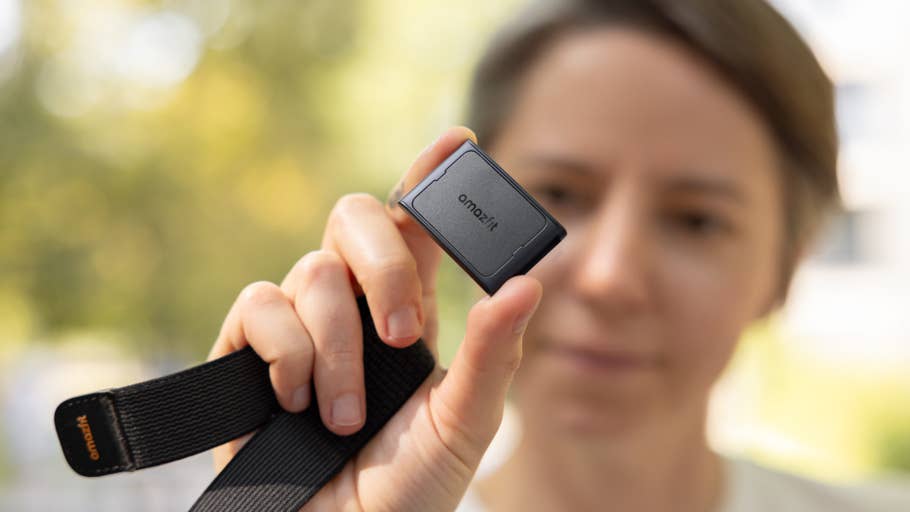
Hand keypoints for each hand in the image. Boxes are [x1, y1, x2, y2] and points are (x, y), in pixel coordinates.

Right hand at [207, 126, 542, 511]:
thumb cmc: (406, 492)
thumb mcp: (461, 425)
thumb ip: (491, 355)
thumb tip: (528, 283)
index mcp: (408, 311)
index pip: (418, 225)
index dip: (431, 176)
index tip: (459, 141)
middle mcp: (352, 304)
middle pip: (357, 218)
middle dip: (383, 265)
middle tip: (403, 334)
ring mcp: (298, 323)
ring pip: (311, 271)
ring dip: (336, 347)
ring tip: (344, 416)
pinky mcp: (245, 350)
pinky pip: (257, 306)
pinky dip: (285, 353)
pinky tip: (295, 401)